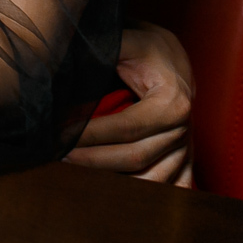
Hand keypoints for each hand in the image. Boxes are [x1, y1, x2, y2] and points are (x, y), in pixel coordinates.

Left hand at [64, 22, 193, 185]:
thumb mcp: (123, 40)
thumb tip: (58, 62)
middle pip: (134, 158)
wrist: (170, 56)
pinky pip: (172, 189)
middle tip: (56, 157)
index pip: (125, 128)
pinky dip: (149, 200)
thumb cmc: (142, 47)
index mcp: (171, 102)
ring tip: (77, 179)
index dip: (88, 135)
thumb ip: (97, 50)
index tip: (57, 136)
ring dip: (113, 185)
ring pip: (151, 181)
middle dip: (92, 161)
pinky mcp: (185, 160)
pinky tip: (117, 201)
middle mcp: (183, 129)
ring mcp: (186, 148)